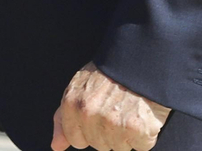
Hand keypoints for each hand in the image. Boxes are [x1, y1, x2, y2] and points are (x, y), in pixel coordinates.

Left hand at [53, 63, 170, 150]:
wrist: (141, 58)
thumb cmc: (110, 74)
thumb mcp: (79, 87)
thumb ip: (64, 117)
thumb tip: (56, 145)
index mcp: (72, 104)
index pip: (76, 140)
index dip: (90, 131)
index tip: (100, 116)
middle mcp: (89, 114)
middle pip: (99, 145)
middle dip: (108, 132)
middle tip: (117, 108)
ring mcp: (113, 123)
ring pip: (119, 148)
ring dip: (127, 134)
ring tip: (130, 110)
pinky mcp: (137, 129)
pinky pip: (140, 147)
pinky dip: (145, 135)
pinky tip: (143, 115)